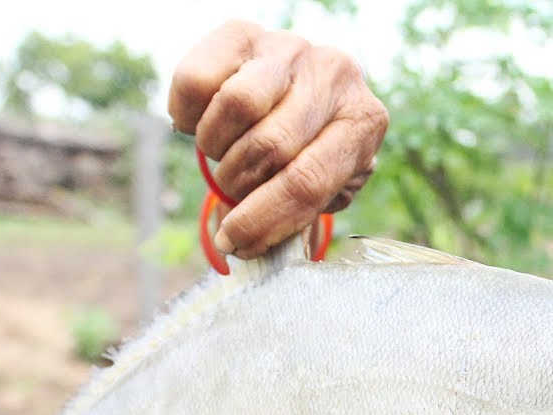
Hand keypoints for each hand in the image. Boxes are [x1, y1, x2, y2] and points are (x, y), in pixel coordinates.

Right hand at [169, 20, 387, 257]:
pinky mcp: (243, 32)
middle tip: (235, 193)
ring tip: (225, 153)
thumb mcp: (327, 185)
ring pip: (237, 106)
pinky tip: (203, 124)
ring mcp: (290, 48)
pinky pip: (197, 80)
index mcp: (363, 122)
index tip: (235, 242)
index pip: (308, 182)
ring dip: (217, 148)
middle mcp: (334, 75)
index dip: (264, 220)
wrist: (306, 87)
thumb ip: (297, 215)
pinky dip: (189, 116)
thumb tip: (246, 244)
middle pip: (269, 147)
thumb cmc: (316, 150)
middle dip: (240, 185)